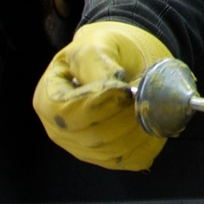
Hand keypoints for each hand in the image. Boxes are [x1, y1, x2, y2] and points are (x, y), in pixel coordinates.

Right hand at [31, 21, 172, 170]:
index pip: (69, 113)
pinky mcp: (107, 158)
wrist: (120, 60)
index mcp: (48, 100)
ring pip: (113, 151)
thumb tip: (113, 87)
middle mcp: (59, 130)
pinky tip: (155, 124)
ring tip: (150, 105)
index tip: (123, 88)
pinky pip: (129, 160)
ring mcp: (82, 148)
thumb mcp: (95, 44)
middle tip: (144, 95)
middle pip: (92, 136)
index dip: (98, 103)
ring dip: (138, 130)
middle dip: (124, 116)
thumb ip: (97, 63)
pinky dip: (147, 144)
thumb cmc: (102, 50)